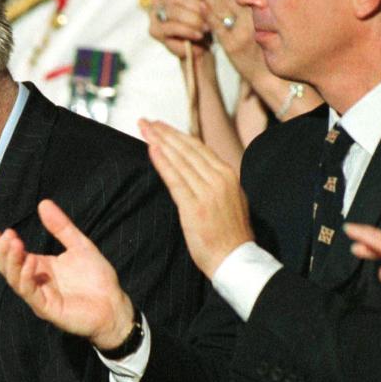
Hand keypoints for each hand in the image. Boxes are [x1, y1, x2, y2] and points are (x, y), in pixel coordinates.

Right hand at [0, 199, 133, 351]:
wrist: (115, 306)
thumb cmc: (98, 279)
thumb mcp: (79, 245)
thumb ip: (61, 227)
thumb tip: (43, 203)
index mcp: (40, 267)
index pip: (13, 255)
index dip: (0, 245)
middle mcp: (35, 282)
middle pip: (9, 267)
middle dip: (2, 251)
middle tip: (5, 235)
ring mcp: (39, 296)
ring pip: (15, 280)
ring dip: (11, 261)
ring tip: (14, 243)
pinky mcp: (47, 309)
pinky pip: (30, 293)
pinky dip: (26, 277)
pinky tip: (30, 262)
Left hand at [141, 119, 252, 276]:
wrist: (235, 259)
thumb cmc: (229, 235)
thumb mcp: (229, 199)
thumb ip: (215, 182)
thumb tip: (197, 168)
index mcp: (228, 175)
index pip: (198, 148)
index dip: (178, 135)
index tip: (161, 126)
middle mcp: (219, 179)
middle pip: (187, 149)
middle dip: (164, 133)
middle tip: (146, 122)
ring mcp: (207, 192)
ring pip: (179, 160)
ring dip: (160, 141)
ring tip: (144, 129)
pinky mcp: (194, 207)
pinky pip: (175, 179)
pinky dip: (162, 162)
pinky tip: (152, 149)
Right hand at [149, 0, 210, 60]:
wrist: (200, 47)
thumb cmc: (204, 22)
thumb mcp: (206, 3)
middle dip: (195, 6)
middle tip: (210, 14)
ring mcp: (154, 14)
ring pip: (173, 12)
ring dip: (193, 19)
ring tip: (206, 27)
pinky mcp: (155, 31)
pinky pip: (171, 28)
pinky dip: (187, 31)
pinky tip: (199, 35)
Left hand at [193, 0, 256, 68]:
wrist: (266, 74)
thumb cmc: (261, 50)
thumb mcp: (259, 27)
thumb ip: (248, 13)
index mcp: (259, 14)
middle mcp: (252, 20)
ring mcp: (241, 33)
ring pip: (221, 9)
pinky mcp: (232, 46)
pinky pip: (218, 27)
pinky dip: (208, 15)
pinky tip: (199, 4)